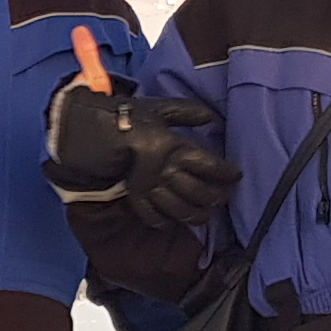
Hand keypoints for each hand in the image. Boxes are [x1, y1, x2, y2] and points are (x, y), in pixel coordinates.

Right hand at [47, 79, 241, 228]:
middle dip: (217, 197)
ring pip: (182, 210)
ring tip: (206, 214)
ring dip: (198, 215)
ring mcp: (151, 188)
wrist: (94, 131)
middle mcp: (166, 171)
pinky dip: (167, 222)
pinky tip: (175, 220)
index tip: (236, 175)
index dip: (228, 173)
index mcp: (176, 148)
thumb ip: (188, 112)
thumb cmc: (129, 117)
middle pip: (201, 192)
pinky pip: (155, 217)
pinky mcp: (136, 199)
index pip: (212, 166)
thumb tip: (211, 117)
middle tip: (224, 196)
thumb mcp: (160, 108)